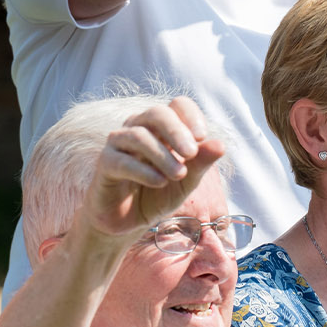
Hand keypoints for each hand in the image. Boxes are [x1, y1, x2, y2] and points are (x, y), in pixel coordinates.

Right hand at [82, 98, 224, 240]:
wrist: (130, 222)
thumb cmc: (158, 194)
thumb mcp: (187, 181)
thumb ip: (201, 163)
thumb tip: (221, 145)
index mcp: (162, 128)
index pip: (178, 105)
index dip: (191, 116)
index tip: (202, 136)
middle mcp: (139, 128)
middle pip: (157, 113)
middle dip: (176, 131)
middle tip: (191, 152)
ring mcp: (119, 144)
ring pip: (139, 135)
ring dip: (162, 155)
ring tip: (179, 174)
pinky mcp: (106, 163)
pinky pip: (122, 160)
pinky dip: (144, 171)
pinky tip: (159, 182)